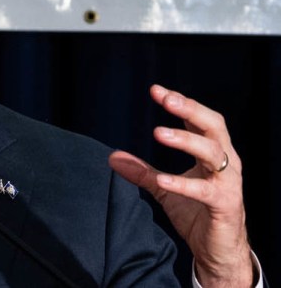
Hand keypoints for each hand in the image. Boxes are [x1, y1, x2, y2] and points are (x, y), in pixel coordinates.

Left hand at [108, 85, 253, 287]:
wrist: (218, 251)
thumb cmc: (197, 213)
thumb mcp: (164, 189)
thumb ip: (142, 171)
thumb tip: (112, 157)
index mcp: (212, 153)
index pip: (198, 119)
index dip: (180, 102)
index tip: (156, 90)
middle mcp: (225, 162)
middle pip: (213, 126)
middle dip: (190, 110)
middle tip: (166, 99)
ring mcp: (228, 183)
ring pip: (213, 152)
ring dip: (186, 140)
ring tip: (159, 133)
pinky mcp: (225, 205)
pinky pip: (205, 191)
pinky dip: (183, 183)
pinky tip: (162, 179)